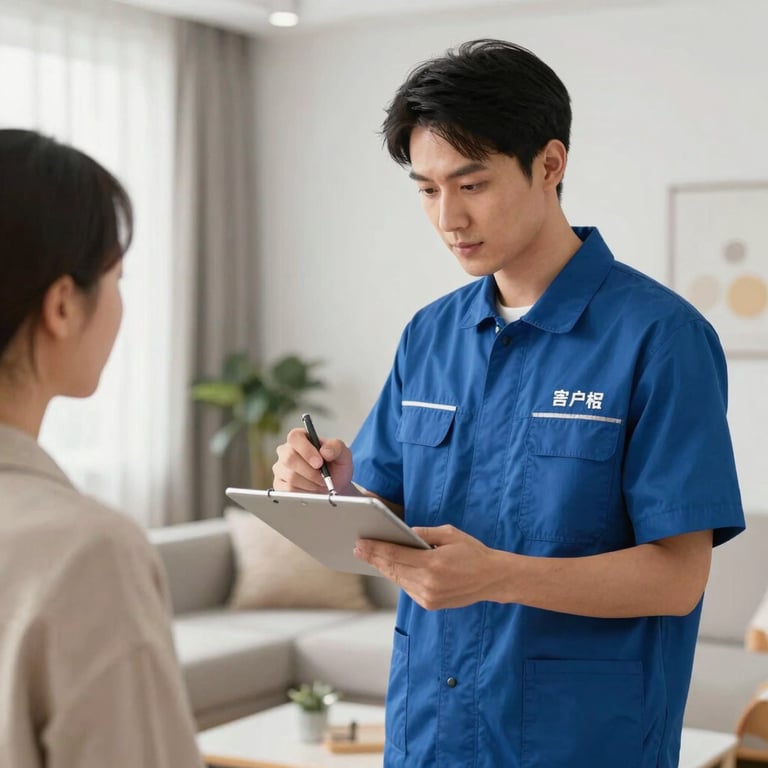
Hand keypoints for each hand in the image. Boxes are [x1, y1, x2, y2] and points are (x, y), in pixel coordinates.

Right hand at [272, 428, 354, 493]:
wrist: (334, 485)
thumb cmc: (336, 466)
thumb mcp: (343, 453)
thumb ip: (336, 447)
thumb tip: (324, 451)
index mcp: (300, 438)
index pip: (294, 437)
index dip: (306, 450)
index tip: (319, 462)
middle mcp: (286, 451)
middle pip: (289, 459)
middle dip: (310, 472)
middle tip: (324, 478)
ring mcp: (281, 468)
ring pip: (290, 477)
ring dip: (310, 484)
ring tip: (321, 484)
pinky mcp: (279, 484)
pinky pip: (288, 491)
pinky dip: (305, 493)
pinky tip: (313, 491)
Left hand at [354, 525, 504, 609]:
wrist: (492, 579)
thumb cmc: (473, 553)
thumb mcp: (450, 534)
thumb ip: (425, 533)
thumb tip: (404, 533)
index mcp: (433, 564)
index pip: (395, 555)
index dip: (375, 549)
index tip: (361, 543)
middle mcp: (428, 584)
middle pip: (392, 569)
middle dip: (374, 558)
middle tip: (359, 548)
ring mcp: (429, 597)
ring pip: (398, 580)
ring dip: (383, 568)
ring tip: (370, 556)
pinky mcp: (430, 603)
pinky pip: (407, 588)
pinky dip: (398, 577)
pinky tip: (390, 568)